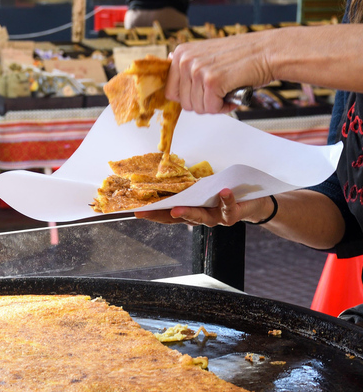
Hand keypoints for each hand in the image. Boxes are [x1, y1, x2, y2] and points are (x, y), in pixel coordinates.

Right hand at [135, 189, 268, 226]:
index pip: (169, 215)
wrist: (254, 201)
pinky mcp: (233, 215)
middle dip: (163, 215)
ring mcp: (216, 218)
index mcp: (192, 211)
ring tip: (178, 208)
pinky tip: (223, 191)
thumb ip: (190, 186)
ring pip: (201, 218)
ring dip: (189, 212)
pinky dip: (226, 198)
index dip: (153, 214)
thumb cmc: (224, 192)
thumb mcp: (205, 188)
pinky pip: (228, 207)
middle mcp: (201, 218)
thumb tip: (167, 172)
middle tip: (147, 213)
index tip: (136, 212)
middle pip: (180, 219)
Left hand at [166, 32, 275, 113]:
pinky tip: (232, 94)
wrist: (269, 51)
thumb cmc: (241, 57)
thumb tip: (170, 77)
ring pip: (197, 108)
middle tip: (219, 92)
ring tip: (227, 91)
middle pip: (183, 103)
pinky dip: (223, 107)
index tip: (202, 93)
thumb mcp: (206, 55)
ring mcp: (198, 70)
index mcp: (181, 53)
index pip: (170, 91)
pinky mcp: (212, 81)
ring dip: (214, 105)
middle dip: (203, 103)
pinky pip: (211, 108)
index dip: (189, 97)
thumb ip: (188, 66)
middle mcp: (185, 60)